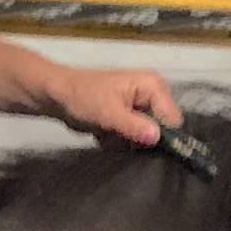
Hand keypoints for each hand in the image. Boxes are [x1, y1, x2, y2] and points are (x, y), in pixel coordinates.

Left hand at [40, 62, 179, 147]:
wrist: (57, 96)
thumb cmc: (82, 98)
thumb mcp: (107, 113)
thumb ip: (133, 126)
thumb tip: (157, 138)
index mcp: (154, 86)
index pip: (173, 119)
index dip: (161, 136)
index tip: (138, 144)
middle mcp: (154, 94)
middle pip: (162, 129)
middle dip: (139, 139)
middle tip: (117, 136)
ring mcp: (143, 106)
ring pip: (148, 137)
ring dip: (127, 141)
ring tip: (108, 134)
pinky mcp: (132, 116)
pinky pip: (136, 137)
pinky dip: (120, 140)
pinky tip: (105, 134)